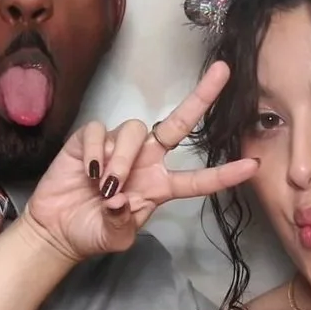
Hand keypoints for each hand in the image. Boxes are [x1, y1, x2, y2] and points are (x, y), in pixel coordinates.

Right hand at [23, 62, 257, 261]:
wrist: (57, 229)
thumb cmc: (92, 233)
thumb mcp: (115, 238)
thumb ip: (122, 223)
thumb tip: (120, 201)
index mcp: (160, 186)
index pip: (198, 179)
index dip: (224, 174)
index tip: (253, 165)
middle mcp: (146, 160)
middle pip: (179, 123)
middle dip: (201, 96)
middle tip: (224, 71)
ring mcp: (120, 147)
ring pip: (134, 130)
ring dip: (121, 158)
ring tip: (105, 185)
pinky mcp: (92, 139)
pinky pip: (101, 132)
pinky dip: (97, 152)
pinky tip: (89, 172)